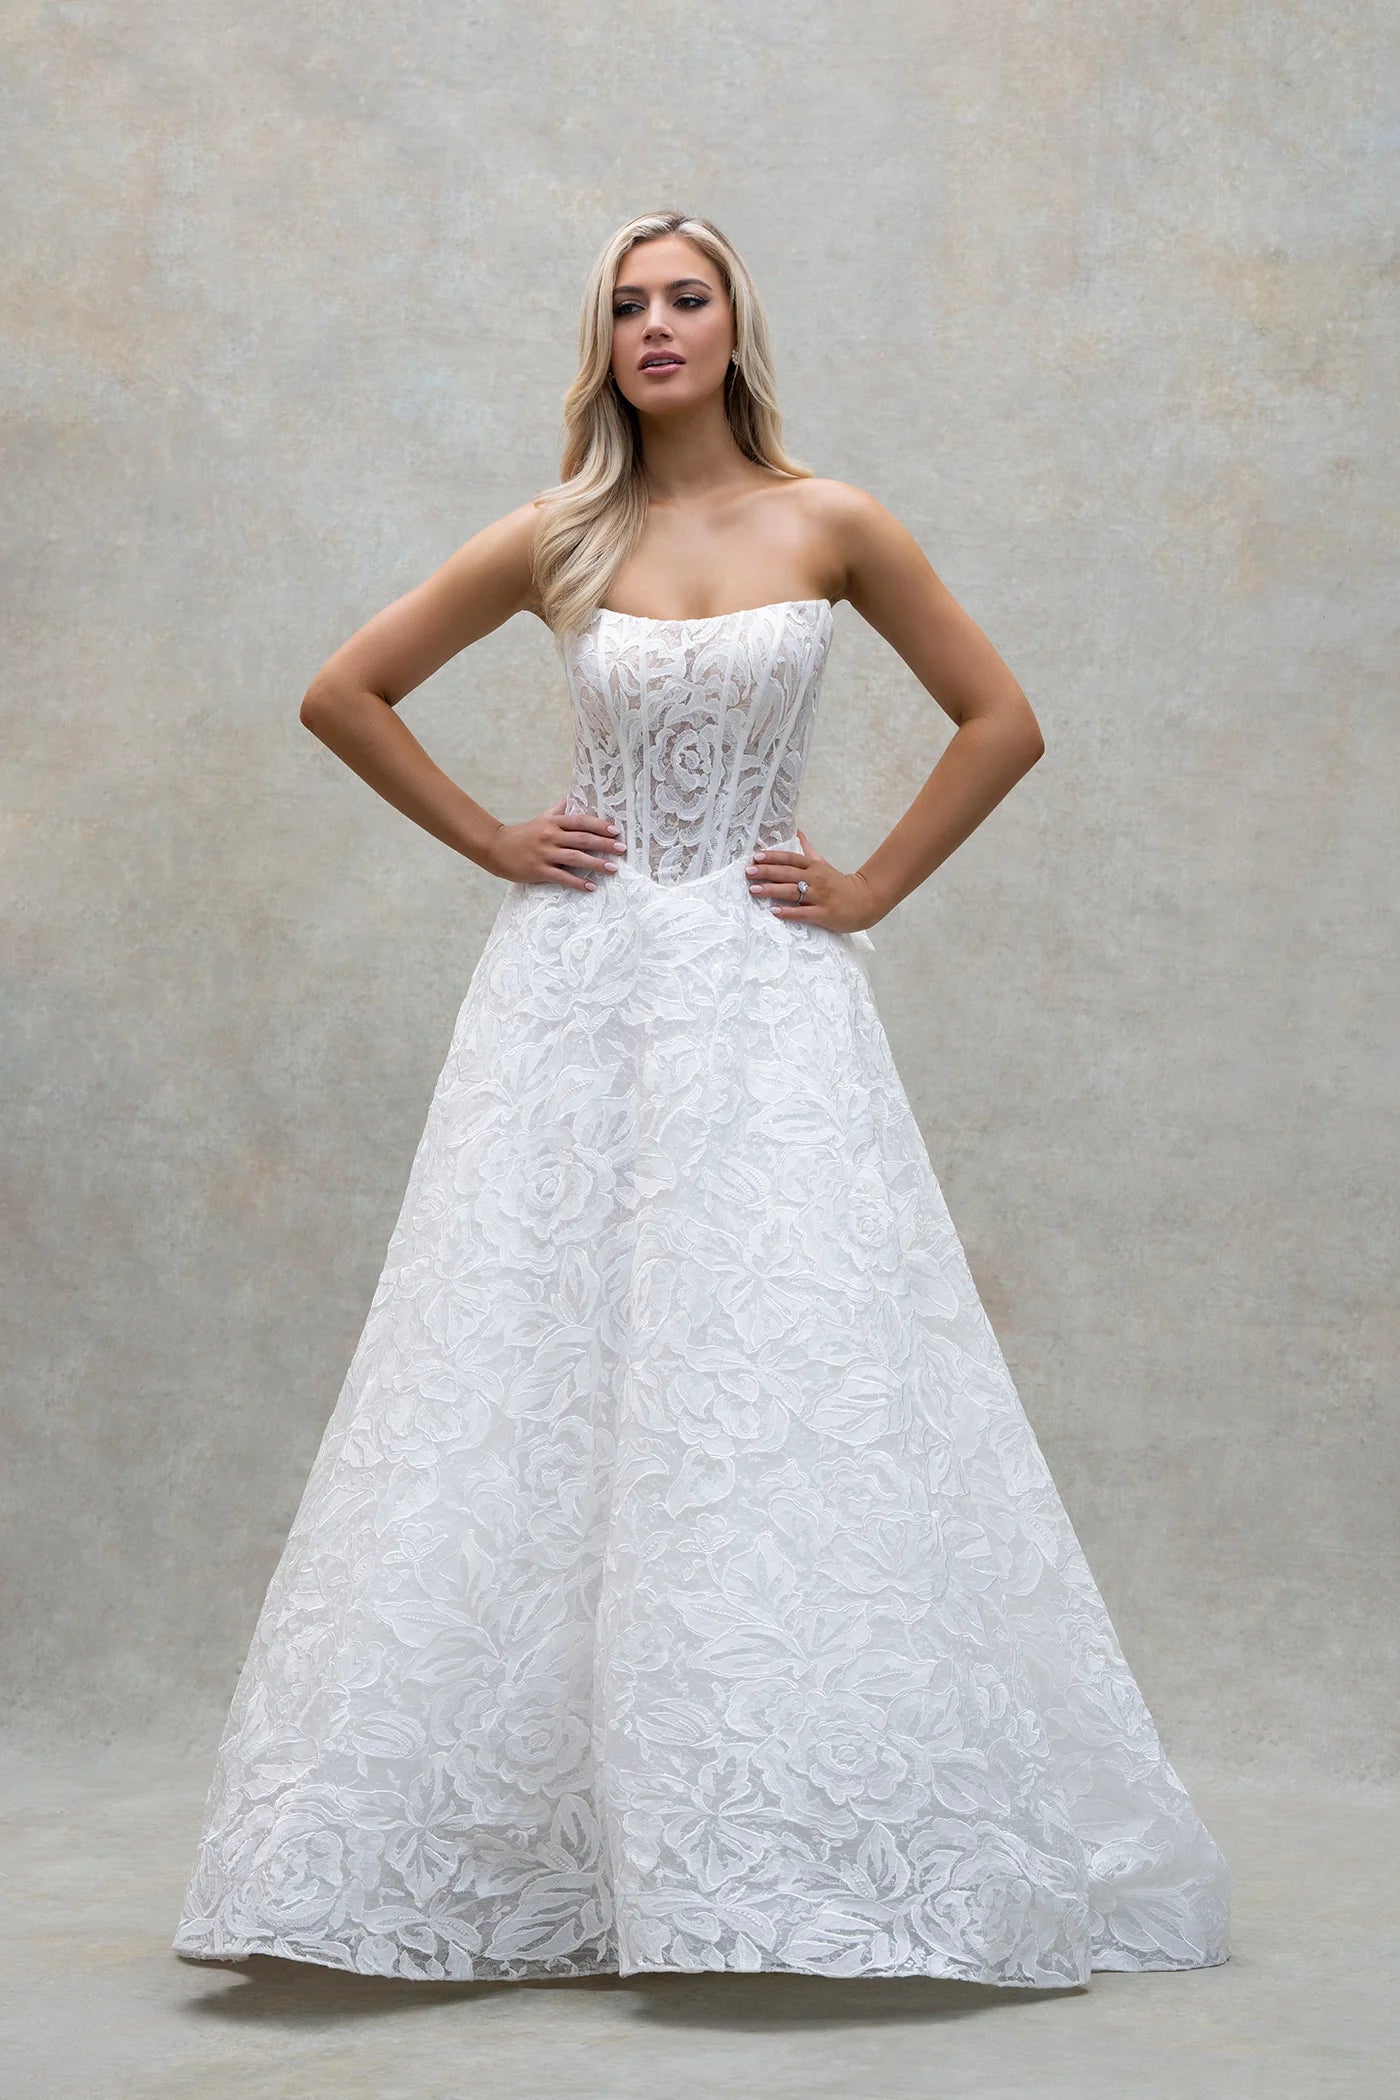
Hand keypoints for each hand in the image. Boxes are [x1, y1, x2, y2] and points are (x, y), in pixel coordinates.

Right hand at [485, 798, 624, 889]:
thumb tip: (576, 795)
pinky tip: (591, 886)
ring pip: (575, 858)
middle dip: (604, 844)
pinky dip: (578, 882)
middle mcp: (551, 836)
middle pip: (582, 839)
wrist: (498, 848)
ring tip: (613, 868)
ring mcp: (545, 854)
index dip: (599, 825)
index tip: (615, 831)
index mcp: (554, 823)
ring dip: (596, 863)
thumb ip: (561, 809)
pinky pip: (562, 877)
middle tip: (622, 849)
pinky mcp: (539, 870)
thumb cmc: (526, 834)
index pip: (581, 821)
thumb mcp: (543, 818)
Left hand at [745, 829, 880, 933]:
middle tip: (749, 872)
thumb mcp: (822, 863)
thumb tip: (797, 831)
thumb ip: (808, 849)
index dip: (773, 857)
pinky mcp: (823, 913)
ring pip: (793, 891)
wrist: (863, 901)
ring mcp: (819, 896)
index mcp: (814, 866)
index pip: (790, 859)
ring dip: (772, 890)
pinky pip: (803, 913)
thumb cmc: (838, 883)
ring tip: (754, 889)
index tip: (756, 856)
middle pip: (788, 873)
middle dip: (767, 871)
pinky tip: (774, 911)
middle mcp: (815, 879)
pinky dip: (789, 912)